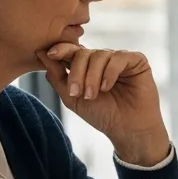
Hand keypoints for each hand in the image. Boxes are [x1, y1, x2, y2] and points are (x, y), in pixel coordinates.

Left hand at [37, 43, 170, 165]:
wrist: (127, 129)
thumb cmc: (102, 115)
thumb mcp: (72, 98)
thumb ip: (57, 76)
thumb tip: (41, 52)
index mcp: (87, 65)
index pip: (72, 50)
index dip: (61, 49)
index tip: (51, 55)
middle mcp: (103, 59)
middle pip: (83, 53)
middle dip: (76, 72)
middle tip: (76, 93)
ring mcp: (119, 59)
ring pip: (99, 55)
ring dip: (92, 76)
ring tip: (92, 95)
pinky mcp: (136, 61)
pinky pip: (119, 58)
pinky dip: (110, 72)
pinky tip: (107, 87)